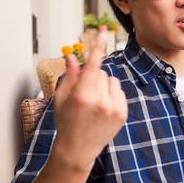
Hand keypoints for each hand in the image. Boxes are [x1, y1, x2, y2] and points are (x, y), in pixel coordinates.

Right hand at [52, 35, 127, 174]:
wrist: (78, 150)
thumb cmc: (66, 122)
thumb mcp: (61, 98)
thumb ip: (69, 75)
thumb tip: (72, 56)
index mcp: (81, 95)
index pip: (92, 65)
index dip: (98, 47)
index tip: (104, 33)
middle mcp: (99, 101)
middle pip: (101, 72)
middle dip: (93, 78)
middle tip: (85, 94)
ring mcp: (113, 108)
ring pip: (112, 80)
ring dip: (104, 86)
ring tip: (95, 103)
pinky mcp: (122, 113)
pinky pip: (120, 91)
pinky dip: (112, 95)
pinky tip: (103, 109)